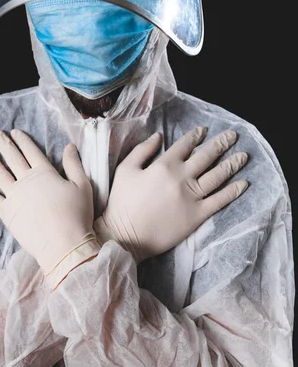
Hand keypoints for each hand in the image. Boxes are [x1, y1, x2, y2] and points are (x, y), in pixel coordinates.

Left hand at [0, 129, 95, 274]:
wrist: (63, 244)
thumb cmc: (77, 215)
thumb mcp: (82, 185)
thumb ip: (73, 165)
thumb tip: (69, 146)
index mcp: (45, 173)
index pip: (31, 151)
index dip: (22, 140)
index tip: (14, 132)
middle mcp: (27, 181)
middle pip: (12, 158)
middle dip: (3, 144)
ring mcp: (14, 196)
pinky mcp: (7, 213)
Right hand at [94, 126, 248, 262]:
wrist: (127, 236)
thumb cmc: (122, 202)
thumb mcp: (125, 169)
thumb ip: (142, 150)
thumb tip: (158, 136)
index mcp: (164, 165)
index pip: (185, 145)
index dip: (196, 136)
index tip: (204, 130)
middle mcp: (181, 177)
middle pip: (206, 156)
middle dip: (221, 144)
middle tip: (233, 136)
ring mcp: (192, 196)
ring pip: (217, 175)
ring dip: (232, 163)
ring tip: (243, 156)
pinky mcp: (198, 215)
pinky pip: (219, 200)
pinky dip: (233, 191)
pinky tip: (243, 184)